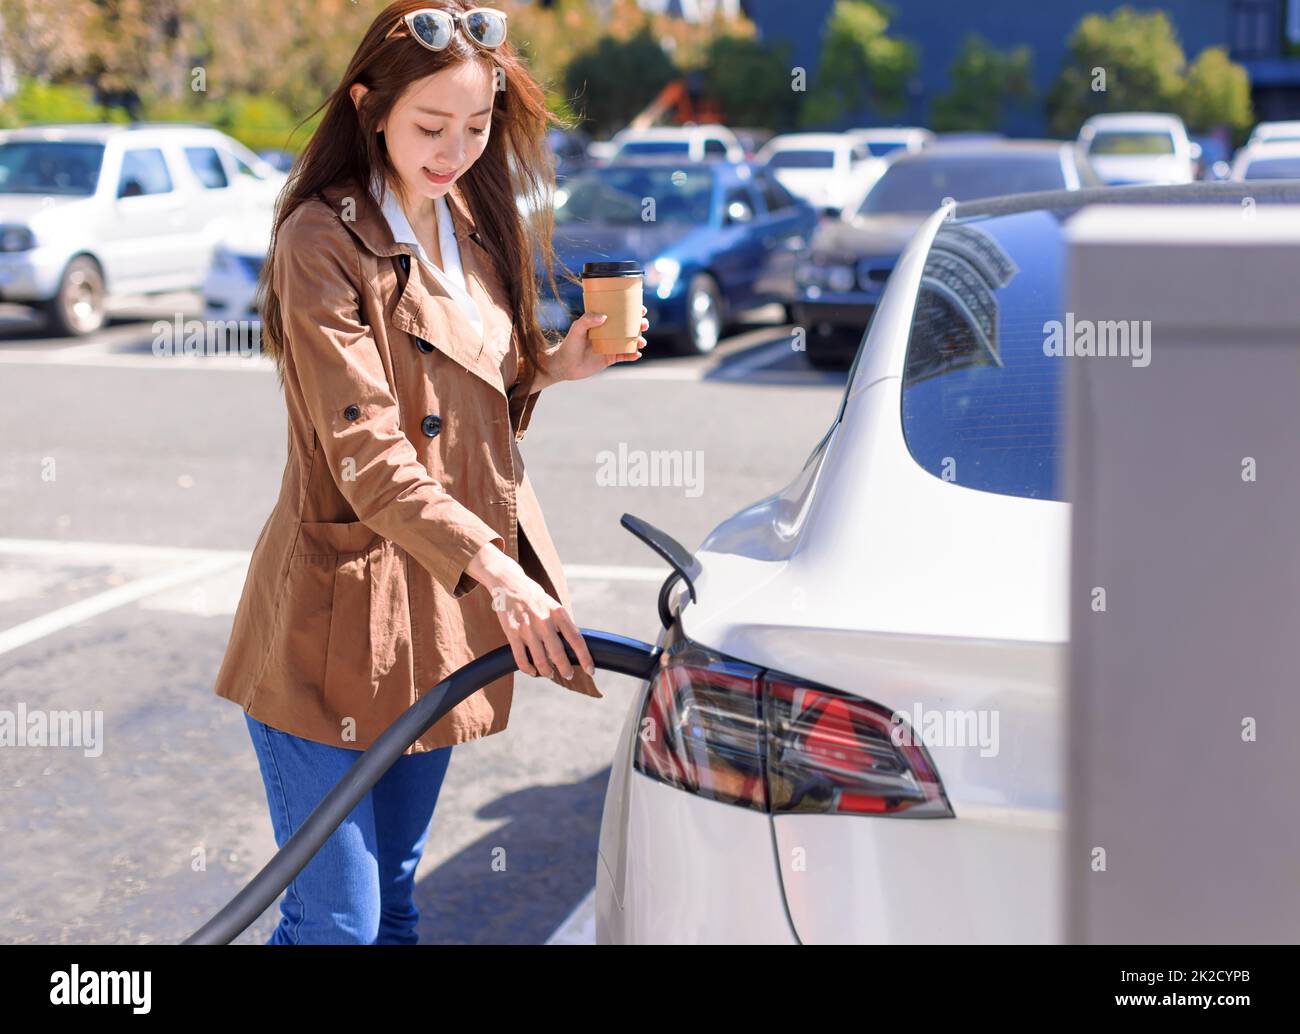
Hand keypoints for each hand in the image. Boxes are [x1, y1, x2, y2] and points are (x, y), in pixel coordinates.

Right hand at [465, 541, 594, 678]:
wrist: (508, 583)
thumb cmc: (534, 597)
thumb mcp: (553, 605)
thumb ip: (562, 623)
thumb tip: (573, 645)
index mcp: (558, 613)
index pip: (576, 639)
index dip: (585, 658)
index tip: (590, 670)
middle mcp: (544, 621)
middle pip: (558, 653)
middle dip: (566, 668)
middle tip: (569, 674)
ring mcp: (527, 628)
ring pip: (540, 659)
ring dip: (547, 671)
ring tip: (550, 674)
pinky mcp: (512, 633)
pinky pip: (521, 658)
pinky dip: (527, 669)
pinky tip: (532, 671)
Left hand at [541, 305, 649, 385]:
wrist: (564, 365)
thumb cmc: (568, 344)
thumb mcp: (576, 329)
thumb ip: (587, 320)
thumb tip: (604, 316)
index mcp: (602, 322)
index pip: (620, 313)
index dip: (633, 310)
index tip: (641, 308)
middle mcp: (609, 332)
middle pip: (629, 326)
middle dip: (640, 324)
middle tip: (644, 324)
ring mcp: (611, 345)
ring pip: (630, 341)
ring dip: (639, 340)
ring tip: (641, 342)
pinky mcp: (610, 358)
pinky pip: (625, 356)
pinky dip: (633, 355)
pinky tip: (637, 354)